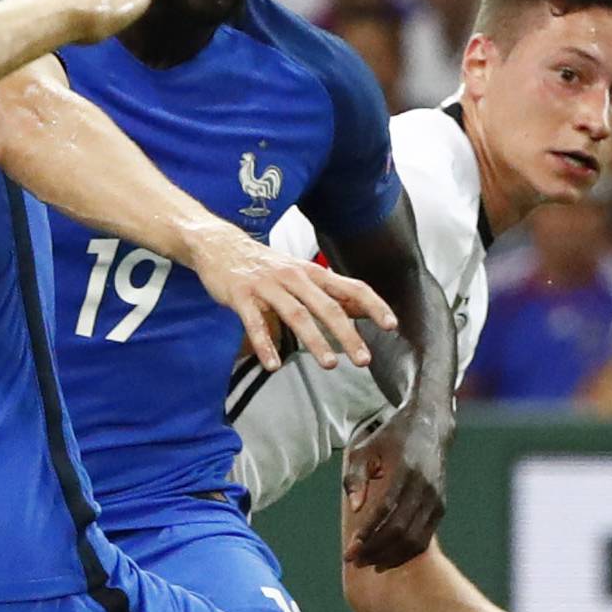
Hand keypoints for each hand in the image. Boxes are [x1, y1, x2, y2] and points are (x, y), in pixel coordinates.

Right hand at [191, 228, 392, 372]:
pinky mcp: (241, 295)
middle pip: (327, 306)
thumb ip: (327, 292)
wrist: (220, 246)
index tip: (391, 325)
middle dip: (348, 334)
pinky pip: (255, 323)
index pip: (351, 287)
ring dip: (315, 340)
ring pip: (296, 314)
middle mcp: (293, 276)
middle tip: (363, 359)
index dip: (373, 305)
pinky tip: (273, 365)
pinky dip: (265, 345)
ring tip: (330, 364)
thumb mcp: (300, 274)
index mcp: (311, 273)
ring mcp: (267, 286)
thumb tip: (362, 309)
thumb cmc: (264, 266)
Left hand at [343, 408, 444, 570]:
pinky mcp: (440, 507)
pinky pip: (425, 538)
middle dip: (375, 550)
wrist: (431, 425)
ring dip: (391, 556)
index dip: (367, 533)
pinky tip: (388, 557)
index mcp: (405, 470)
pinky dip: (406, 552)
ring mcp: (435, 498)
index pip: (385, 510)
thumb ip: (355, 476)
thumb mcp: (365, 448)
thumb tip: (354, 508)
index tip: (350, 549)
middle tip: (355, 560)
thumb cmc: (391, 437)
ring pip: (414, 539)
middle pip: (400, 529)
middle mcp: (424, 486)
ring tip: (369, 563)